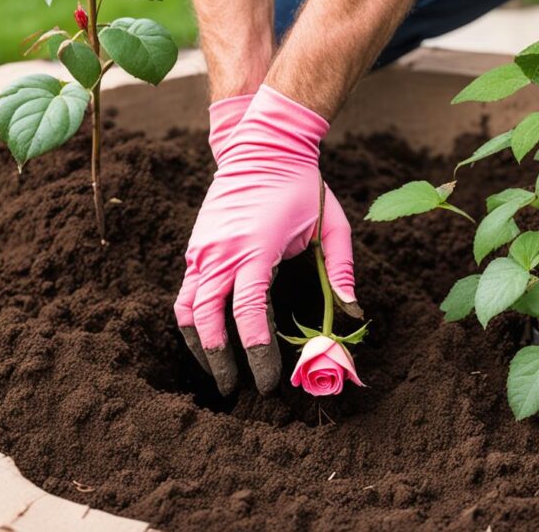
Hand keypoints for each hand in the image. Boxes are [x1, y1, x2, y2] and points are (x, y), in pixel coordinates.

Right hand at [174, 85, 356, 394]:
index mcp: (255, 249)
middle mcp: (220, 252)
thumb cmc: (302, 186)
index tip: (267, 382)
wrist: (261, 145)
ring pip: (185, 310)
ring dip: (197, 346)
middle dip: (219, 362)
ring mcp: (202, 249)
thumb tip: (352, 314)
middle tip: (235, 392)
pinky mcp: (195, 247)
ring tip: (216, 373)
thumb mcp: (332, 226)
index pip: (248, 313)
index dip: (256, 354)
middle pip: (205, 321)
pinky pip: (186, 292)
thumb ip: (342, 270)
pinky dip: (192, 321)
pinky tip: (207, 339)